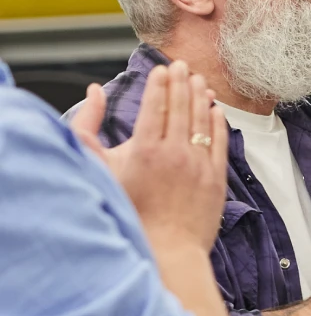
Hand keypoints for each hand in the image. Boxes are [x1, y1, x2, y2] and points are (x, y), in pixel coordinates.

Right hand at [71, 60, 228, 256]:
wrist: (163, 250)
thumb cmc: (125, 212)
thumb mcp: (97, 169)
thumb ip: (87, 126)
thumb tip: (92, 90)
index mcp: (145, 149)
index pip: (156, 104)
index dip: (160, 83)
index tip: (161, 70)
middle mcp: (175, 153)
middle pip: (181, 106)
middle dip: (181, 81)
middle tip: (182, 65)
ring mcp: (198, 165)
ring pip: (202, 120)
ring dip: (200, 96)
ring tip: (198, 80)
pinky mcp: (215, 178)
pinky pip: (219, 141)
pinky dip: (217, 122)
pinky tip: (215, 109)